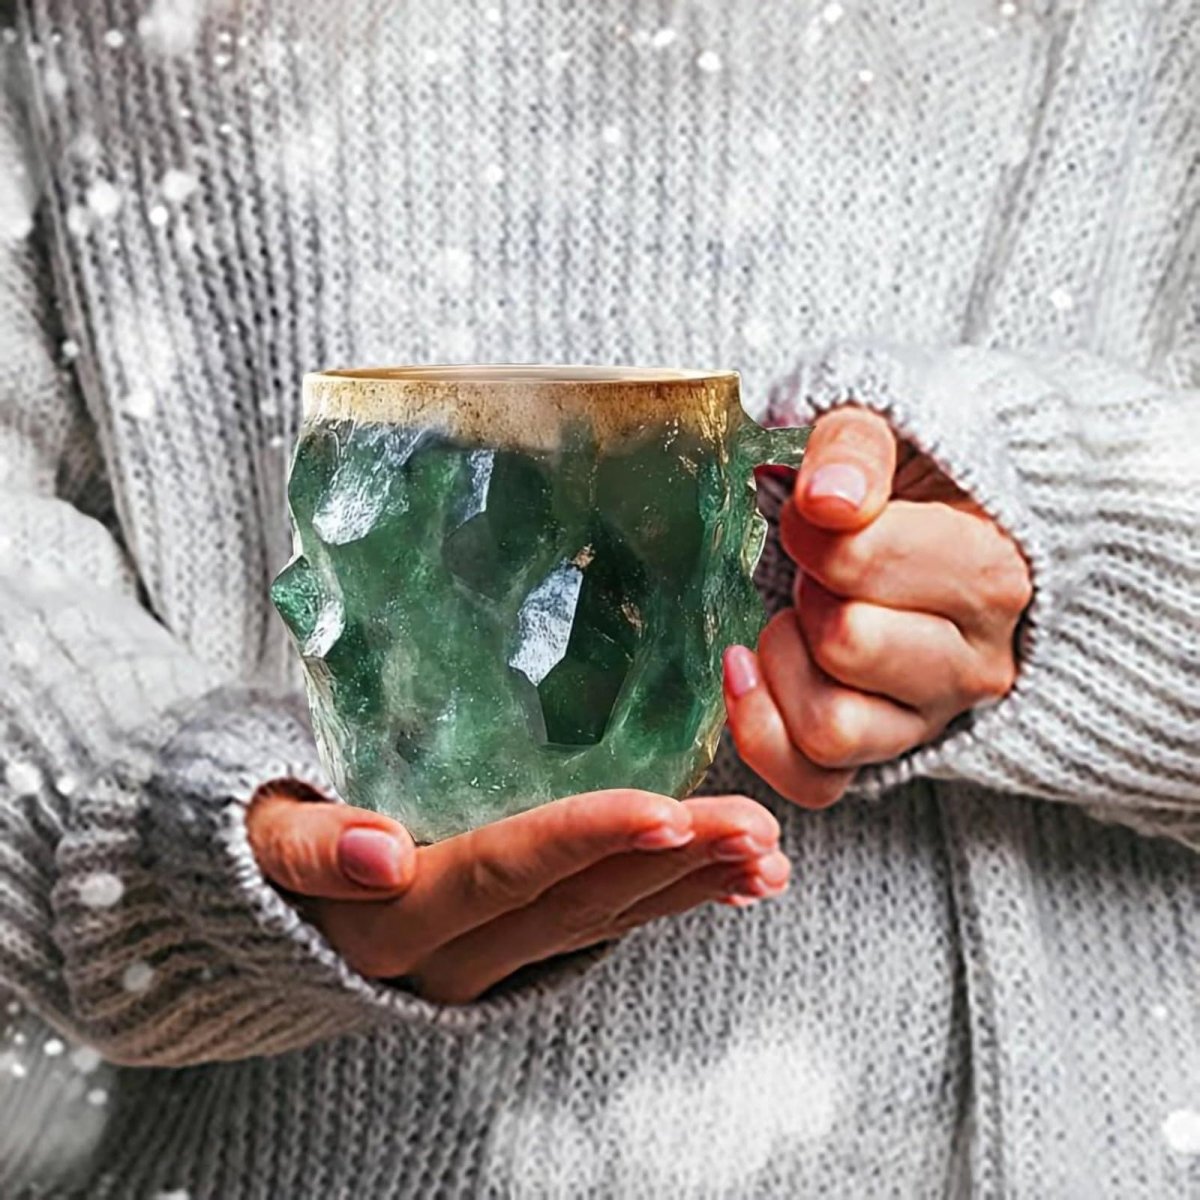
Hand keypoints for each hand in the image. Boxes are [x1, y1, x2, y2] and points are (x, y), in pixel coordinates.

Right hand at [247, 781, 788, 1004]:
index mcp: (395, 916)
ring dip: (691, 885)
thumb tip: (380, 851)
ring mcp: (492, 962)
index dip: (584, 840)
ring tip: (766, 852)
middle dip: (671, 863)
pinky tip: (736, 881)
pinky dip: (675, 902)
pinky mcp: (518, 952)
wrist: (268, 913)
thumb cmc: (269, 842)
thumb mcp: (263, 840)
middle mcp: (453, 955)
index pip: (503, 870)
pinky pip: (605, 928)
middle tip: (754, 827)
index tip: (667, 812)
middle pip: (576, 902)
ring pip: (605, 921)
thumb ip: (311, 847)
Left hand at [724, 405, 1031, 809]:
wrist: (936, 525)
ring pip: (831, 727)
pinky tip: (749, 670)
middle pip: (847, 644)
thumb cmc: (906, 481)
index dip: (807, 529)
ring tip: (799, 615)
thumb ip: (857, 448)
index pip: (863, 563)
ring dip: (787, 661)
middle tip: (817, 568)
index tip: (812, 509)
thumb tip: (827, 500)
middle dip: (806, 592)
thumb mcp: (888, 430)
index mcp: (993, 574)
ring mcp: (933, 719)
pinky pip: (814, 782)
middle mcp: (978, 662)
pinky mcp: (887, 755)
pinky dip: (763, 732)